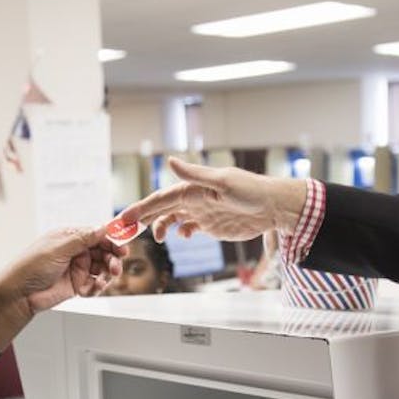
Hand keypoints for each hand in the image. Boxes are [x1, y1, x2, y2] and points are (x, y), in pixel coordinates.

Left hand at [5, 224, 125, 313]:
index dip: (112, 238)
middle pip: (104, 251)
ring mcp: (77, 267)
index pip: (97, 234)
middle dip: (113, 257)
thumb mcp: (58, 249)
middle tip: (116, 265)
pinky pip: (96, 283)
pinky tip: (92, 288)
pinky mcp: (78, 284)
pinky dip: (98, 286)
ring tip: (104, 279)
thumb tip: (102, 228)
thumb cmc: (29, 267)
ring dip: (107, 273)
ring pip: (103, 267)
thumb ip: (82, 239)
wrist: (19, 294)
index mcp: (69, 237)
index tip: (125, 243)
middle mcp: (75, 251)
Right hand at [118, 157, 307, 242]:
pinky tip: (181, 236)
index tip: (126, 218)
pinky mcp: (211, 225)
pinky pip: (188, 229)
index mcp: (194, 188)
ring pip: (172, 219)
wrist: (274, 207)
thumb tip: (170, 160)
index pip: (161, 198)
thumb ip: (195, 174)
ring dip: (161, 227)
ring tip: (157, 238)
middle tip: (124, 229)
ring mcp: (202, 212)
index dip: (142, 208)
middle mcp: (194, 199)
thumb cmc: (251, 190)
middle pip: (162, 209)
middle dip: (143, 217)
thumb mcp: (223, 182)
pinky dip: (181, 232)